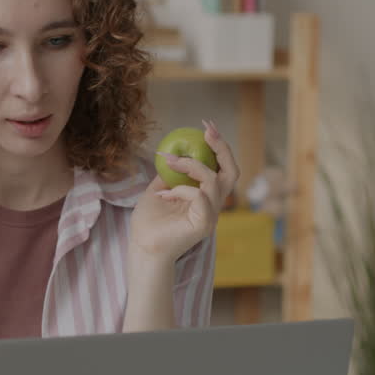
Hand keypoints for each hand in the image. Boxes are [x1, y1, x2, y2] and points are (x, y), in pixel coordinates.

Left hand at [131, 120, 238, 262]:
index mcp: (206, 196)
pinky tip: (163, 196)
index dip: (218, 146)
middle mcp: (213, 205)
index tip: (206, 127)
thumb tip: (172, 152)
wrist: (142, 248)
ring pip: (213, 180)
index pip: (222, 168)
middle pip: (231, 172)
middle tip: (207, 131)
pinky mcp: (203, 225)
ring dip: (190, 166)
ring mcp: (210, 216)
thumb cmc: (150, 223)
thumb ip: (170, 174)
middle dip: (221, 148)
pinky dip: (182, 190)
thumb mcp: (159, 189)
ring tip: (169, 163)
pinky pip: (201, 197)